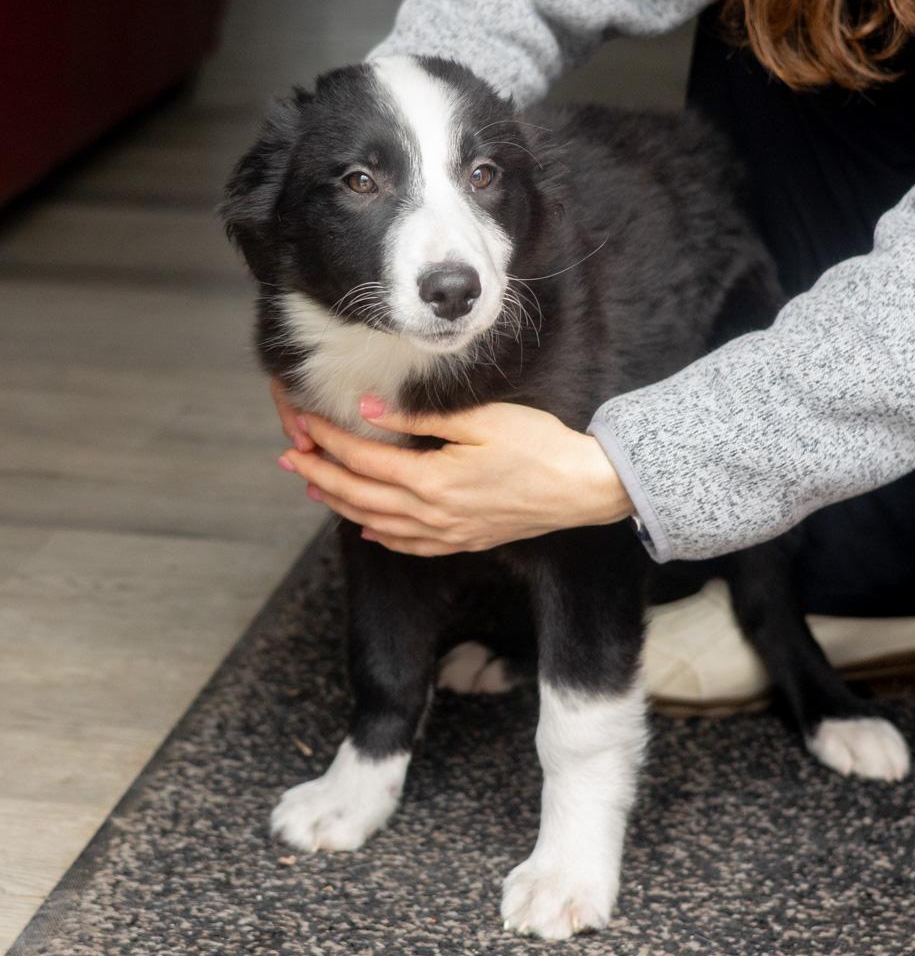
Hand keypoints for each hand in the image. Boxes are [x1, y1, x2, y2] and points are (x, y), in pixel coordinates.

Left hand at [276, 394, 634, 556]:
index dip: (330, 440)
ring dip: (341, 505)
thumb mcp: (481, 419)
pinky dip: (381, 537)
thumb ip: (420, 416)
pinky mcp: (464, 541)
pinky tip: (367, 530)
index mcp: (432, 480)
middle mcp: (432, 514)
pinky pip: (409, 546)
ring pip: (377, 524)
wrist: (581, 489)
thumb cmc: (538, 447)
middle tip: (291, 457)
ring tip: (316, 486)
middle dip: (320, 474)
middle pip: (359, 497)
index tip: (305, 423)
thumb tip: (369, 409)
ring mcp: (447, 533)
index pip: (364, 460)